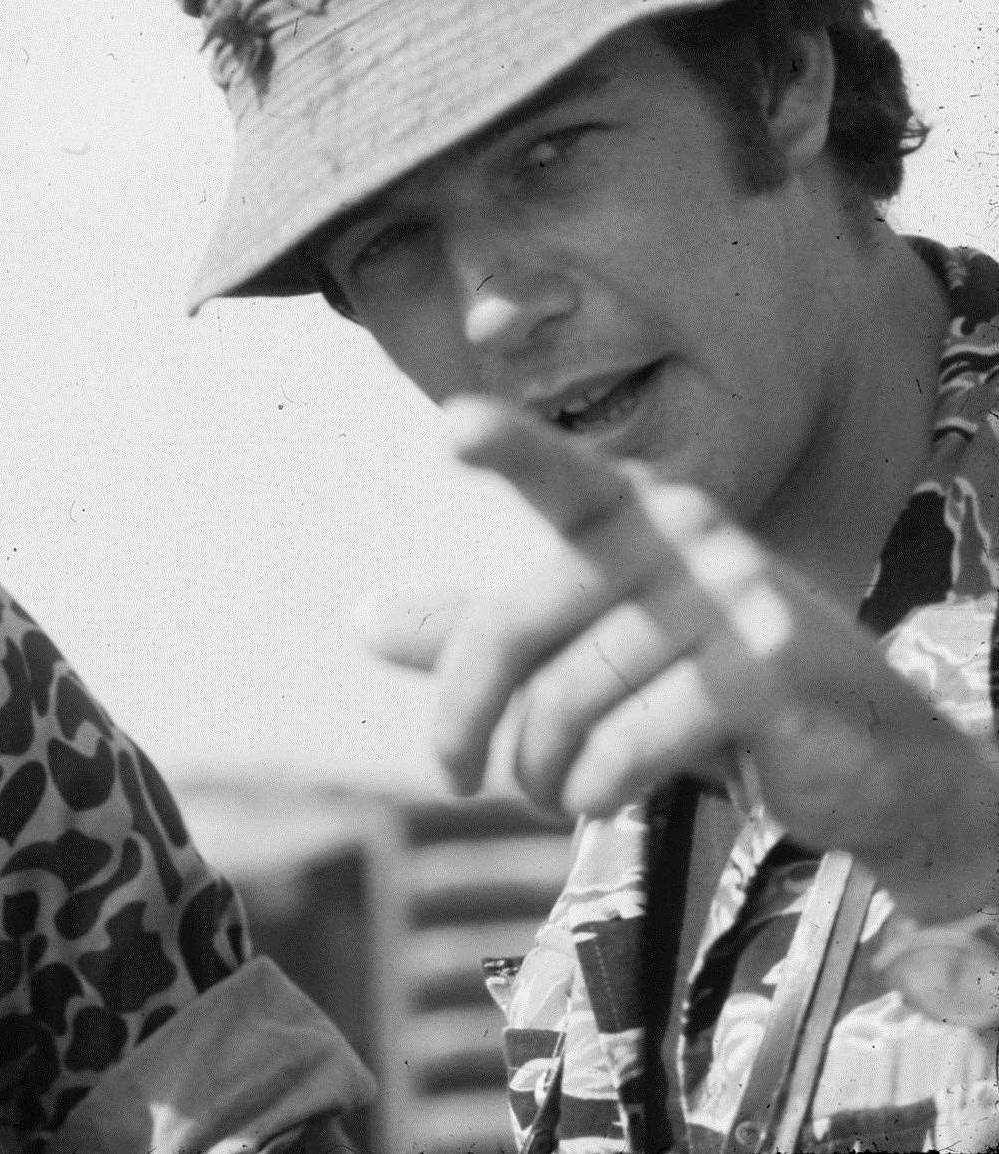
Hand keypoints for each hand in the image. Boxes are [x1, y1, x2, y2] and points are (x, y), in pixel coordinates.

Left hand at [363, 397, 998, 921]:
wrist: (864, 756)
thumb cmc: (702, 690)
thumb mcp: (584, 656)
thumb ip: (480, 635)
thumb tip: (361, 621)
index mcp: (630, 512)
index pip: (559, 474)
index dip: (507, 447)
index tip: (453, 427)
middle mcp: (680, 534)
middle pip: (513, 626)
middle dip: (466, 718)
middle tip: (459, 777)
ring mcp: (729, 598)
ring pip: (568, 696)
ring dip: (540, 768)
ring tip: (553, 791)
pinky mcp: (766, 673)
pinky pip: (632, 738)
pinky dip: (597, 786)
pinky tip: (603, 798)